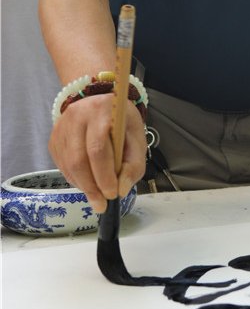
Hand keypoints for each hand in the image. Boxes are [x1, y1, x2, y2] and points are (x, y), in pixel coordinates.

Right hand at [49, 95, 146, 212]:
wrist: (100, 104)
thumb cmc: (121, 122)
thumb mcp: (136, 136)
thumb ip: (134, 163)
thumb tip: (122, 189)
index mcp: (102, 111)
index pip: (99, 148)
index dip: (104, 175)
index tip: (112, 194)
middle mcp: (78, 115)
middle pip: (79, 159)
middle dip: (92, 187)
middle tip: (102, 204)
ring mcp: (62, 127)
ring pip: (68, 164)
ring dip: (83, 186)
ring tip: (97, 196)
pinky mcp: (54, 138)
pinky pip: (62, 165)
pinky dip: (75, 179)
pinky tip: (87, 182)